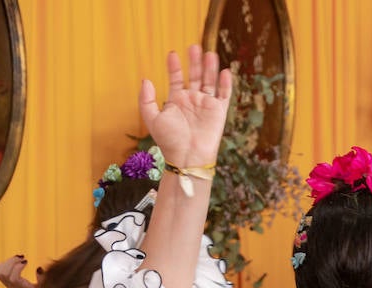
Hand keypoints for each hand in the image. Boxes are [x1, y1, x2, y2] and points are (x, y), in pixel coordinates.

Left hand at [0, 255, 38, 287]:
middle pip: (4, 273)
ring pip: (0, 272)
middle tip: (22, 257)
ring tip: (17, 258)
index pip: (14, 278)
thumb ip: (42, 279)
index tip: (26, 261)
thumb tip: (38, 268)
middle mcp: (12, 286)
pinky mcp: (3, 281)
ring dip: (8, 261)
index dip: (18, 268)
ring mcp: (6, 284)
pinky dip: (3, 263)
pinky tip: (12, 261)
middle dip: (12, 262)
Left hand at [139, 45, 231, 166]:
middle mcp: (192, 100)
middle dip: (194, 61)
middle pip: (195, 75)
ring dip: (209, 67)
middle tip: (194, 46)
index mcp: (177, 100)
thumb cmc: (169, 141)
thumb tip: (146, 79)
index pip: (177, 78)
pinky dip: (225, 83)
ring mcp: (206, 104)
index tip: (172, 54)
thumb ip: (146, 100)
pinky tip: (224, 71)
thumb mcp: (152, 119)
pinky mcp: (219, 111)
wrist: (188, 157)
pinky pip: (224, 94)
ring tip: (208, 53)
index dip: (175, 66)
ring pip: (209, 81)